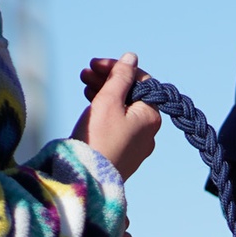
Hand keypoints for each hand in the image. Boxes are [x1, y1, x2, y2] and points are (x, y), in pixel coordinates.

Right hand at [72, 53, 159, 180]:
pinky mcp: (124, 154)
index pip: (141, 81)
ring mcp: (137, 144)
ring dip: (105, 94)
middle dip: (109, 81)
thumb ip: (121, 77)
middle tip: (84, 74)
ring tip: (84, 86)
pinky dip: (106, 112)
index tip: (94, 64)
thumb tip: (132, 58)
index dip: (118, 68)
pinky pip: (119, 125)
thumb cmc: (99, 138)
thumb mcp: (109, 100)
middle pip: (132, 95)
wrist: (88, 179)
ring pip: (124, 110)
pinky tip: (91, 106)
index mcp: (151, 116)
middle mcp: (149, 131)